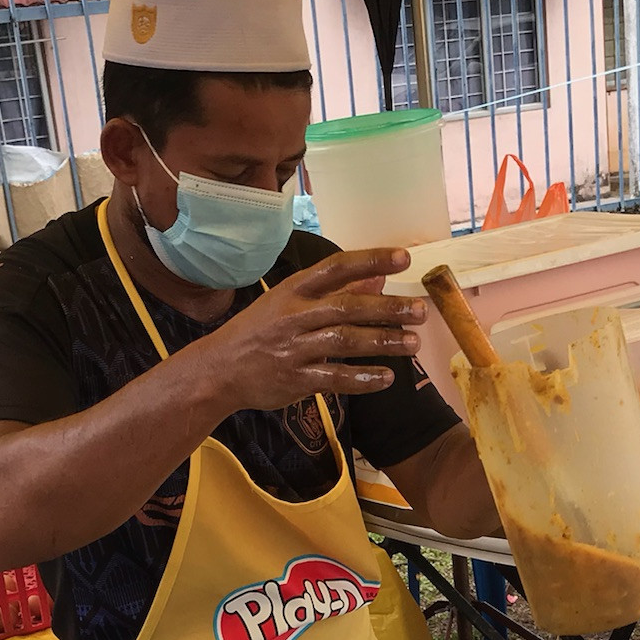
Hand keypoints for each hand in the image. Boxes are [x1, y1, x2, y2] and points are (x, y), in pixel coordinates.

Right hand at [188, 248, 423, 411]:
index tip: (404, 258)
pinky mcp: (296, 380)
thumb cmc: (258, 332)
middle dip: (388, 309)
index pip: (337, 268)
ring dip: (383, 342)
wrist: (218, 370)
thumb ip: (333, 293)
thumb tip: (376, 281)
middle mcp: (294, 316)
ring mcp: (294, 349)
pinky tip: (387, 377)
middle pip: (347, 307)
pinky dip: (363, 378)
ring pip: (345, 341)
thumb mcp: (288, 303)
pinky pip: (335, 378)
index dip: (371, 261)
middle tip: (421, 311)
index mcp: (293, 290)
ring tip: (413, 343)